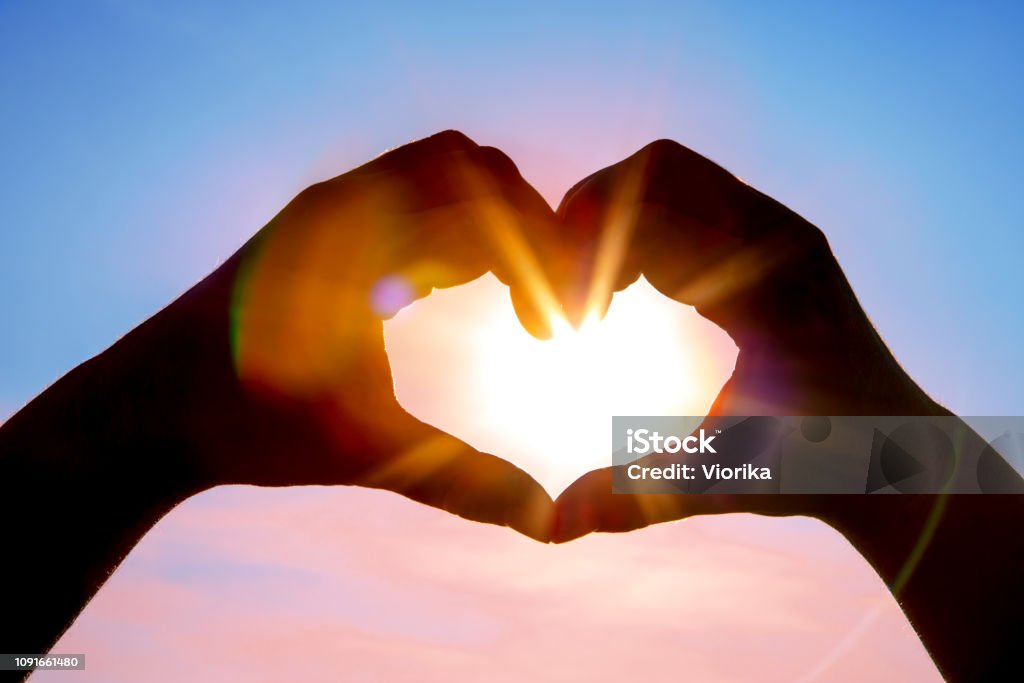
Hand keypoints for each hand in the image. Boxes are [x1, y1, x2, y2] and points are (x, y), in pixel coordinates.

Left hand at [109, 131, 562, 539]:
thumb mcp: (367, 450)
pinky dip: (448, 235)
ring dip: (488, 227)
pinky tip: (454, 292)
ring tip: (511, 302)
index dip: (541, 254)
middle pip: (469, 167)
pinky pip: (403, 205)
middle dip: (525, 225)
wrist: (145, 411)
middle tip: (543, 305)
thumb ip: (462, 481)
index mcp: (358, 234)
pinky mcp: (321, 235)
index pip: (483, 198)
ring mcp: (329, 215)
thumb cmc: (247, 424)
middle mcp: (344, 205)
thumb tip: (544, 520)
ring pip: (437, 179)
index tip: (557, 327)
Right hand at [548, 140, 1023, 679]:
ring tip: (590, 301)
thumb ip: (637, 496)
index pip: (656, 203)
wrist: (896, 454)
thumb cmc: (819, 467)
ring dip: (613, 222)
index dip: (586, 249)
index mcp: (770, 281)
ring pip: (670, 176)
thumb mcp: (723, 480)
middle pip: (657, 168)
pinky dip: (639, 229)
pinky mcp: (769, 241)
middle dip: (590, 217)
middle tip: (565, 295)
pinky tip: (621, 293)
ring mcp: (778, 231)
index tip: (565, 324)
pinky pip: (689, 200)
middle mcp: (779, 237)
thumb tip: (553, 523)